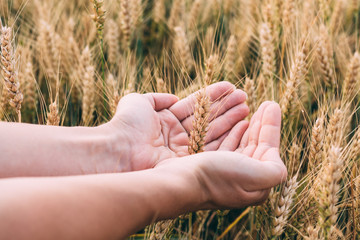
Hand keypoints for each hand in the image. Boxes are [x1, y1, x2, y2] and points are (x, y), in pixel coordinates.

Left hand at [106, 82, 248, 170]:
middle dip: (225, 108)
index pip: (194, 106)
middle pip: (206, 119)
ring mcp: (183, 150)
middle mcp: (177, 136)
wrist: (119, 151)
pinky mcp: (190, 162)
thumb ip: (157, 98)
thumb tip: (172, 98)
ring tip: (247, 106)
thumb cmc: (126, 124)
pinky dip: (227, 136)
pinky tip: (241, 124)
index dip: (212, 97)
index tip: (230, 87)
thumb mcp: (139, 102)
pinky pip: (212, 146)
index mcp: (166, 121)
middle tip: (245, 97)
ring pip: (212, 131)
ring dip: (230, 119)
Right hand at [155, 102, 286, 208]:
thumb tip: (273, 153)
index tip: (271, 105)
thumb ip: (274, 168)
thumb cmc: (219, 178)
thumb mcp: (258, 177)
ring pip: (240, 144)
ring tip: (250, 108)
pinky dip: (233, 132)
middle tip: (266, 104)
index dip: (271, 127)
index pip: (267, 149)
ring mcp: (223, 172)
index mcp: (255, 184)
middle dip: (261, 124)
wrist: (179, 184)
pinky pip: (225, 145)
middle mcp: (240, 179)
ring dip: (248, 125)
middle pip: (255, 146)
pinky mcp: (207, 165)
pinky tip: (239, 123)